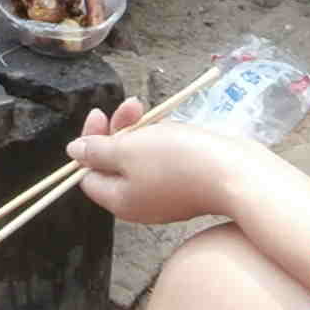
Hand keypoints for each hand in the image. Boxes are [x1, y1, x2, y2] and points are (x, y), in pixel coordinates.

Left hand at [67, 98, 254, 226]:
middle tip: (131, 105)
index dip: (90, 142)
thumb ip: (98, 151)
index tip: (100, 114)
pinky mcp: (187, 186)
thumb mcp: (128, 150)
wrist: (236, 173)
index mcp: (120, 201)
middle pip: (114, 164)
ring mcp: (165, 196)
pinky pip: (163, 161)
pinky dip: (161, 141)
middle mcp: (140, 203)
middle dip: (118, 130)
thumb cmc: (178, 161)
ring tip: (151, 109)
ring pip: (139, 159)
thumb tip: (74, 152)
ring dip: (140, 130)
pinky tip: (172, 126)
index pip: (88, 173)